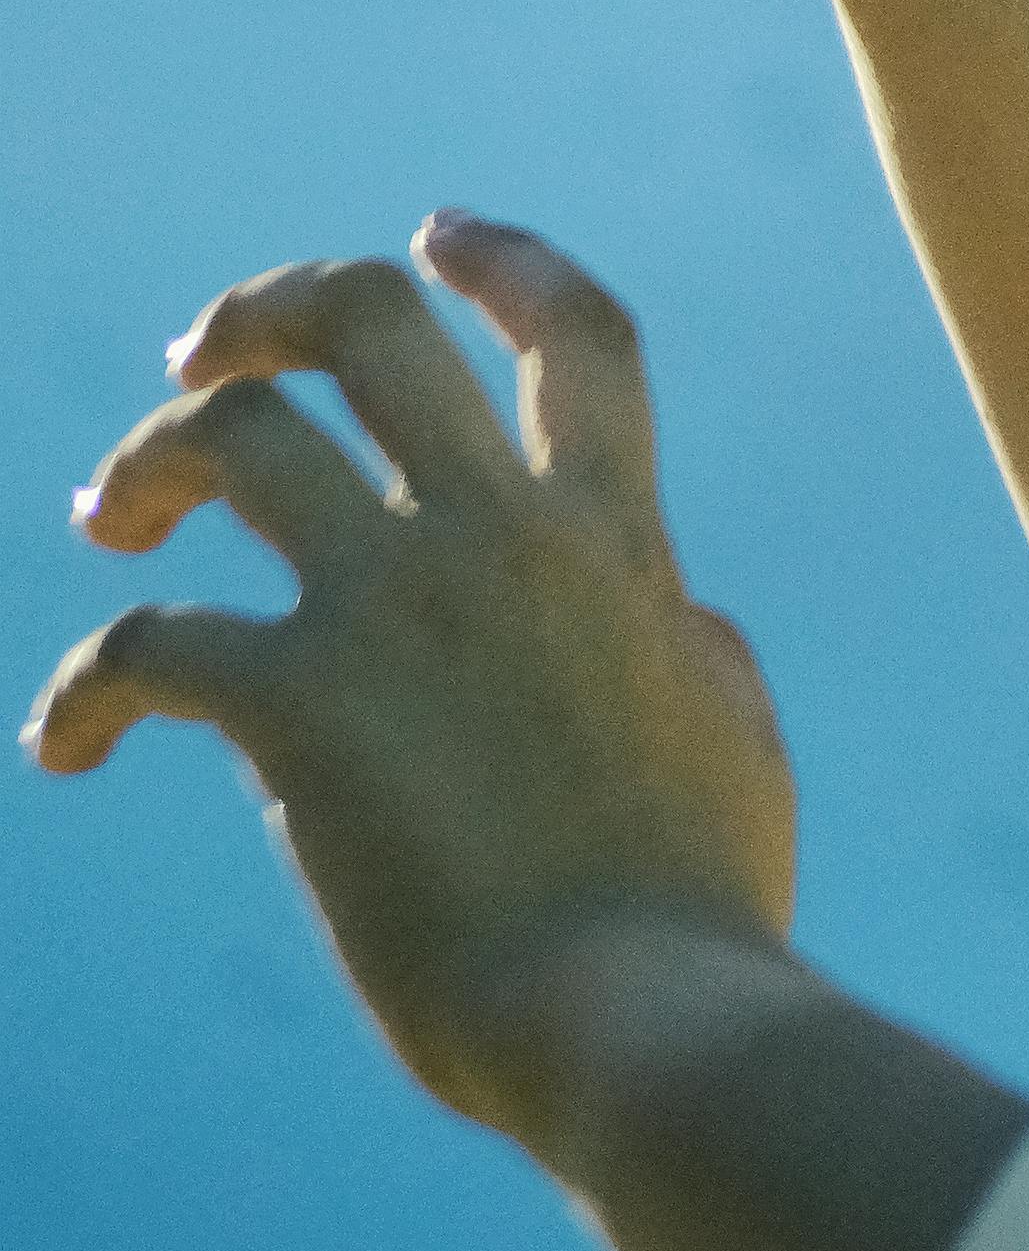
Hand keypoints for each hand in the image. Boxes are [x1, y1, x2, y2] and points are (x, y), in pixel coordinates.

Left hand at [28, 215, 798, 1158]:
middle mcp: (501, 537)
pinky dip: (83, 689)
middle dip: (266, 313)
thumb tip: (684, 617)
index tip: (434, 234)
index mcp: (616, 542)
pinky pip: (145, 642)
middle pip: (368, 324)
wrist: (639, 1017)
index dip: (501, 261)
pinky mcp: (299, 707)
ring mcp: (397, 609)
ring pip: (235, 439)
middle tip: (209, 359)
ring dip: (151, 461)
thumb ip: (699, 648)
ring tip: (114, 517)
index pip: (576, 334)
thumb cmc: (700, 916)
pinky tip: (68, 748)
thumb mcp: (738, 738)